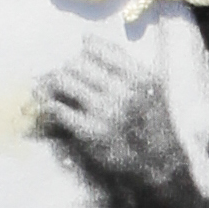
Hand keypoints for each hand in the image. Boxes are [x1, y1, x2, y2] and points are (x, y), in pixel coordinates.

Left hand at [39, 39, 191, 207]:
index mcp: (141, 78)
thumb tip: (87, 41)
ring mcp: (106, 112)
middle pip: (78, 63)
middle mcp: (123, 92)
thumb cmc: (156, 127)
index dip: (88, 45)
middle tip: (60, 74)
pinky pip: (58, 108)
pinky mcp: (90, 132)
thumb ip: (127, 67)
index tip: (81, 47)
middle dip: (66, 67)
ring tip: (49, 87)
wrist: (160, 166)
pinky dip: (50, 105)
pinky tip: (50, 107)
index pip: (103, 49)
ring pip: (64, 80)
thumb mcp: (154, 91)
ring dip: (52, 82)